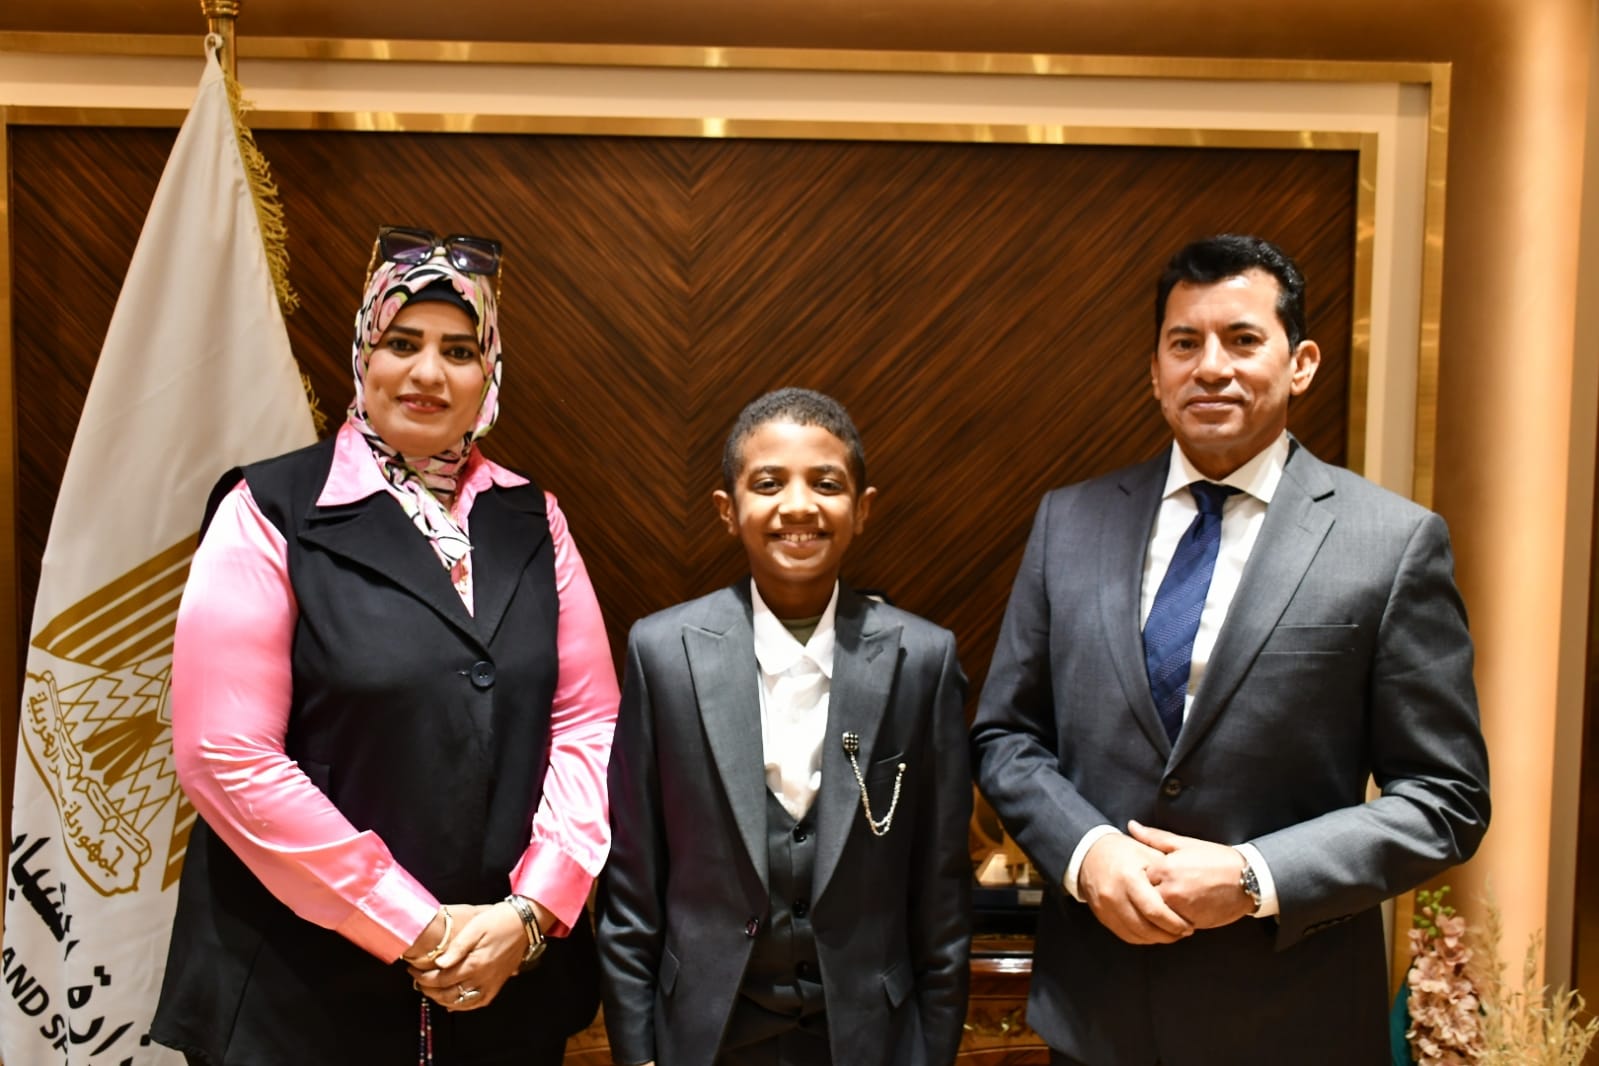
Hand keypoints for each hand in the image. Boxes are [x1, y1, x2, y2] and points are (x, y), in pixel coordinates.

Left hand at [408, 902, 521, 1010]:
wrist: (525, 922)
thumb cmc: (499, 920)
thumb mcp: (475, 927)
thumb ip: (457, 948)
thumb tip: (439, 964)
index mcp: (474, 964)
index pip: (442, 979)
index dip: (424, 977)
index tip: (413, 970)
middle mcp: (482, 979)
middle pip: (449, 994)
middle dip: (429, 990)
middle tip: (417, 981)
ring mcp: (491, 984)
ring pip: (462, 1002)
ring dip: (443, 1000)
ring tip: (431, 991)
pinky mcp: (498, 984)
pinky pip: (479, 1002)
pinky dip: (464, 1006)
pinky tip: (454, 1004)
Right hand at [1077, 832, 1192, 944]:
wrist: (1090, 853)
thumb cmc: (1124, 852)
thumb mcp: (1147, 852)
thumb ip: (1167, 871)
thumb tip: (1189, 890)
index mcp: (1129, 878)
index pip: (1155, 911)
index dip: (1174, 923)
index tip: (1189, 925)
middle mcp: (1115, 895)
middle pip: (1146, 927)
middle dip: (1169, 934)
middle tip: (1184, 932)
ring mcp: (1106, 908)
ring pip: (1136, 935)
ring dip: (1157, 938)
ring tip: (1172, 934)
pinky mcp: (1102, 916)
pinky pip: (1125, 935)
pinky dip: (1142, 938)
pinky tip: (1154, 933)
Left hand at [1128, 820, 1254, 928]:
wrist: (1247, 880)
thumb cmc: (1216, 859)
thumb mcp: (1185, 844)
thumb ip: (1154, 837)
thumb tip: (1131, 826)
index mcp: (1165, 868)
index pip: (1139, 876)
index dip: (1146, 875)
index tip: (1155, 873)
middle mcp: (1170, 890)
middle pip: (1145, 896)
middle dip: (1151, 893)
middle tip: (1168, 886)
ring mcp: (1180, 909)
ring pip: (1158, 913)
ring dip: (1162, 908)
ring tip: (1177, 897)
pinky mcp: (1191, 923)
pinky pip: (1172, 925)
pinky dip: (1174, 919)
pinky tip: (1184, 909)